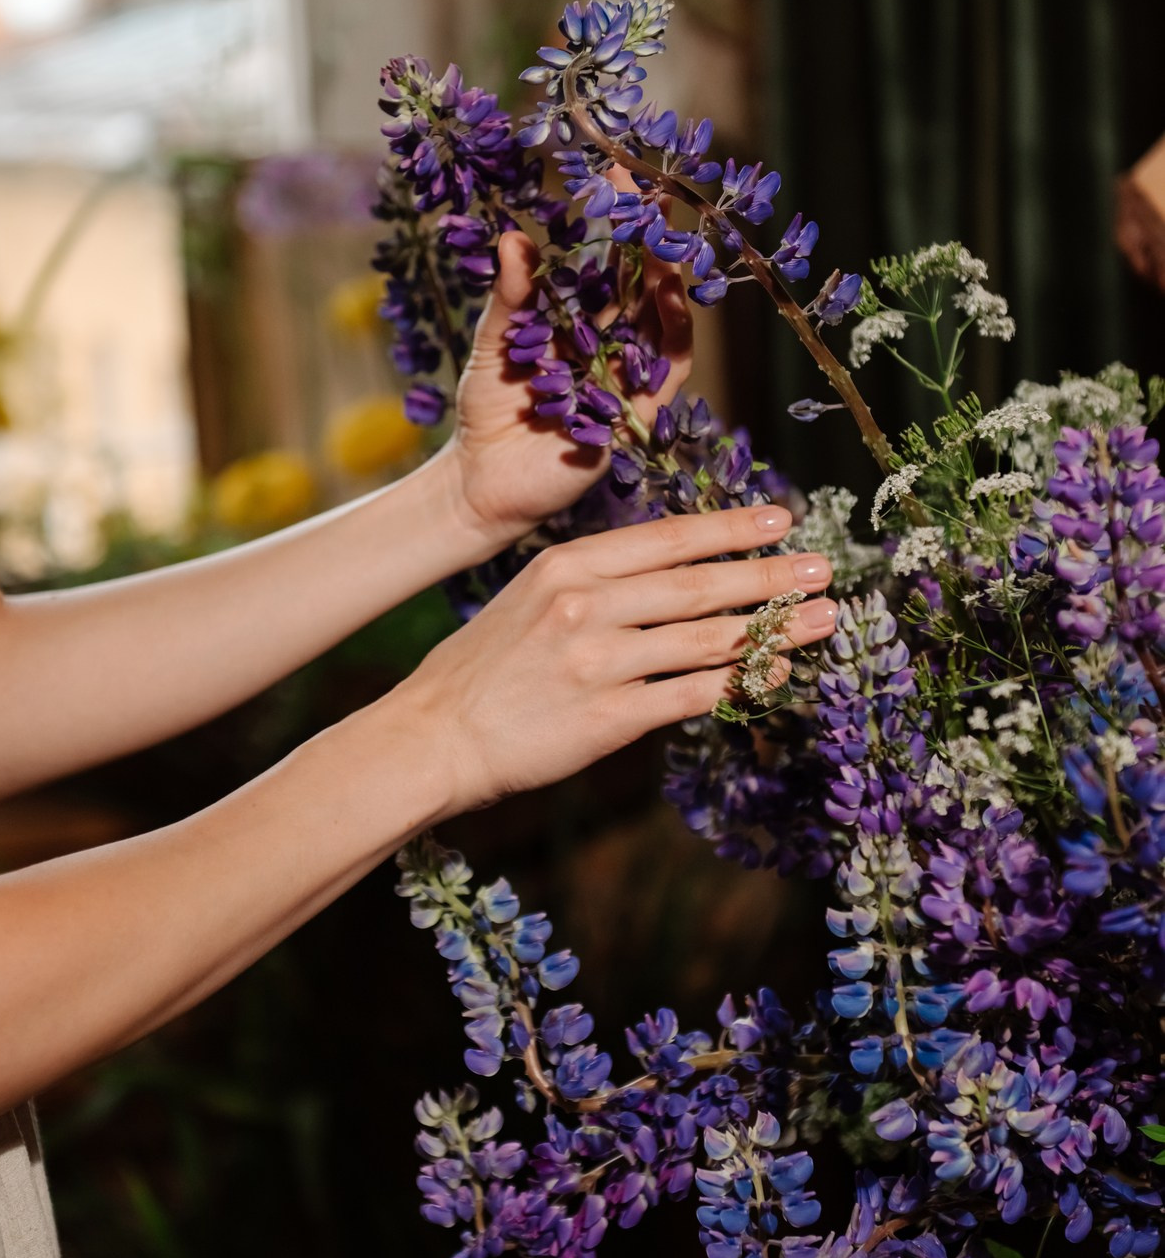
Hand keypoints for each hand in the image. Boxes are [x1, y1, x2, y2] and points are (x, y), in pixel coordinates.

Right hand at [391, 504, 834, 813]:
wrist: (433, 736)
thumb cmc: (483, 669)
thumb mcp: (529, 597)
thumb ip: (595, 582)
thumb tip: (672, 574)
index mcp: (568, 567)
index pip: (667, 539)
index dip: (730, 530)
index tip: (780, 521)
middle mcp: (586, 606)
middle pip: (697, 585)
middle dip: (767, 576)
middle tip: (823, 569)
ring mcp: (598, 662)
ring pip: (705, 639)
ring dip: (771, 629)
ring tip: (820, 620)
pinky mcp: (607, 718)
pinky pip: (689, 695)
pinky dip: (738, 684)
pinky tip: (774, 676)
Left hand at [446, 218, 692, 552]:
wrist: (482, 480)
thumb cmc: (486, 412)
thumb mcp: (493, 343)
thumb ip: (510, 297)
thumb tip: (514, 238)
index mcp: (580, 323)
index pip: (609, 264)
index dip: (618, 222)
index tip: (620, 173)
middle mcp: (611, 347)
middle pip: (644, 286)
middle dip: (654, 241)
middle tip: (658, 195)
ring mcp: (628, 379)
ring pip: (665, 322)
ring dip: (670, 280)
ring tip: (667, 240)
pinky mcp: (638, 416)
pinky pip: (669, 370)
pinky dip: (676, 335)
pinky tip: (675, 300)